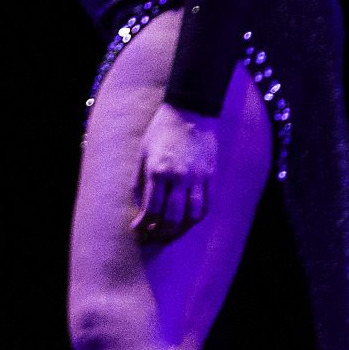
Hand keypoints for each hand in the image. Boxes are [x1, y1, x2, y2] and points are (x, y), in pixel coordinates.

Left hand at [133, 100, 218, 244]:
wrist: (190, 112)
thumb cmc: (161, 131)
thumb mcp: (142, 153)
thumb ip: (140, 180)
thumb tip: (139, 205)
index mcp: (159, 171)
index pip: (152, 208)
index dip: (143, 224)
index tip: (137, 230)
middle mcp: (180, 177)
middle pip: (173, 217)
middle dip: (160, 232)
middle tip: (152, 237)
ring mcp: (198, 177)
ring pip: (193, 215)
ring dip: (180, 230)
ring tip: (169, 234)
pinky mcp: (211, 176)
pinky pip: (207, 204)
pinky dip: (197, 217)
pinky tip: (188, 222)